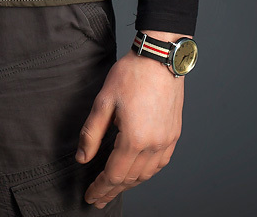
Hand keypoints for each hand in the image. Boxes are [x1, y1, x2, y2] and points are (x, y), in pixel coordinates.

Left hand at [75, 30, 185, 208]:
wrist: (159, 58)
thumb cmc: (131, 74)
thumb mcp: (103, 101)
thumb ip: (91, 132)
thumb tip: (82, 157)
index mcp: (134, 139)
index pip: (114, 175)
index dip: (101, 188)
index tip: (90, 197)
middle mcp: (154, 145)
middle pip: (130, 179)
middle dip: (112, 190)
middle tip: (98, 198)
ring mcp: (166, 141)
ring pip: (146, 174)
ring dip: (129, 184)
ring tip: (114, 189)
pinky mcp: (173, 134)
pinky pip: (160, 164)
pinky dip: (146, 173)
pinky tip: (137, 173)